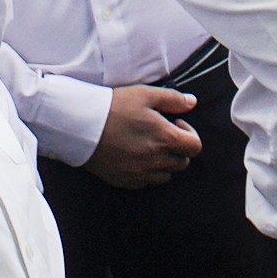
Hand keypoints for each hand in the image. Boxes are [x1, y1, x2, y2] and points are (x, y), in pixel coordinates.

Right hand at [85, 82, 201, 187]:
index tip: (175, 124)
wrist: (81, 125)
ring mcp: (140, 173)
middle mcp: (156, 160)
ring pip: (165, 175)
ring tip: (148, 146)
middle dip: (177, 148)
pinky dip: (146, 172)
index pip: (195, 147)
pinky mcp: (125, 181)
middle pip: (182, 162)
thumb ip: (173, 99)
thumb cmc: (114, 107)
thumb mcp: (145, 94)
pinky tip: (134, 155)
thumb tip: (191, 102)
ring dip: (163, 162)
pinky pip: (146, 182)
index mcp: (165, 138)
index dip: (189, 134)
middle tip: (161, 134)